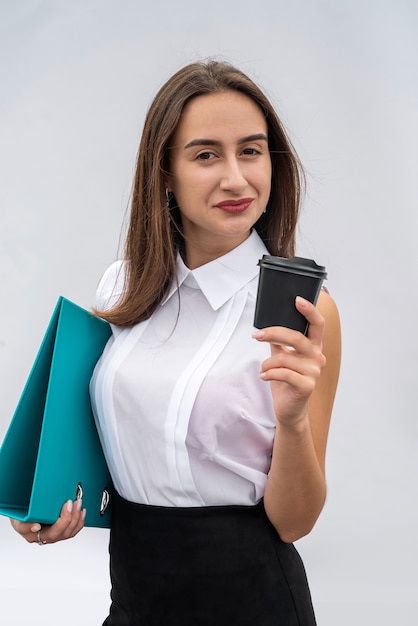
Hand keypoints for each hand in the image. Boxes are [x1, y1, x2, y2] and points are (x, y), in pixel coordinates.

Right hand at [9, 499, 85, 544]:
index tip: (43, 524)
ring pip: (67, 533)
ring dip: (75, 518)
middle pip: (57, 533)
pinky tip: (81, 512)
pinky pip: (73, 531)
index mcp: (31, 535)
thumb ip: (24, 522)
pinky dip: (79, 521)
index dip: (45, 529)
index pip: (40, 534)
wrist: (26, 512)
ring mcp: (53, 534)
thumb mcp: (18, 516)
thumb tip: (35, 527)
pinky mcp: (61, 531)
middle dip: (66, 518)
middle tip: (69, 503)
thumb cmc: (22, 515)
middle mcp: (43, 537)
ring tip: (77, 504)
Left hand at [252, 296, 325, 425]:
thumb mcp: (282, 357)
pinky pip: (283, 374)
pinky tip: (263, 376)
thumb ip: (279, 341)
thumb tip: (267, 323)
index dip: (309, 311)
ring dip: (267, 363)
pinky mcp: (306, 386)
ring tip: (263, 368)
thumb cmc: (286, 381)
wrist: (289, 409)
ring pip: (285, 358)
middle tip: (257, 335)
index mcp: (313, 347)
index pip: (317, 325)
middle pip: (297, 338)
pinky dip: (269, 373)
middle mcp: (317, 358)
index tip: (297, 300)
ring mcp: (314, 372)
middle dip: (274, 333)